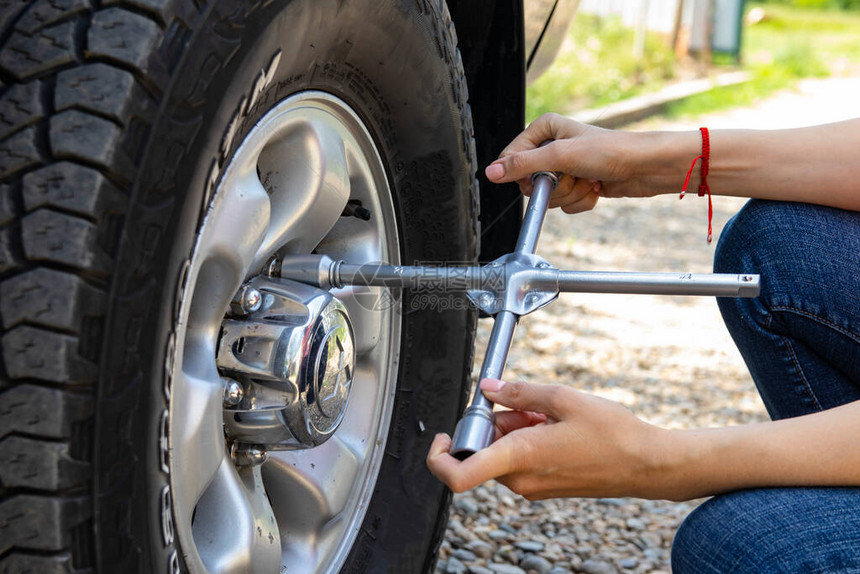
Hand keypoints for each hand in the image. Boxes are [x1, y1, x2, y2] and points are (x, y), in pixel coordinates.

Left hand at [427, 378, 681, 499]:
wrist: (646, 465)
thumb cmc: (612, 434)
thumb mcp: (563, 399)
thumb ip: (518, 392)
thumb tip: (488, 388)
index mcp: (519, 458)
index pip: (458, 474)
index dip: (438, 456)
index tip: (442, 434)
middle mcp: (521, 479)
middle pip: (483, 448)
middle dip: (496, 422)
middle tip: (528, 405)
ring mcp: (532, 486)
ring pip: (502, 451)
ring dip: (515, 428)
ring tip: (550, 414)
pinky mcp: (543, 486)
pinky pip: (519, 459)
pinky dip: (527, 439)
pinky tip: (554, 426)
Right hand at [484, 114, 663, 213]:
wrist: (644, 167)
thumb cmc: (610, 150)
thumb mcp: (560, 155)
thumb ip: (523, 165)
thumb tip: (491, 173)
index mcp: (544, 130)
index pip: (512, 158)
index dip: (524, 173)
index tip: (544, 174)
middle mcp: (552, 148)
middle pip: (530, 182)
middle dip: (554, 186)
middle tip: (572, 175)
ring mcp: (565, 168)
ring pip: (549, 197)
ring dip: (570, 194)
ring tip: (588, 180)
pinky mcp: (577, 185)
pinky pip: (565, 205)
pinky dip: (581, 201)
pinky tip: (596, 188)